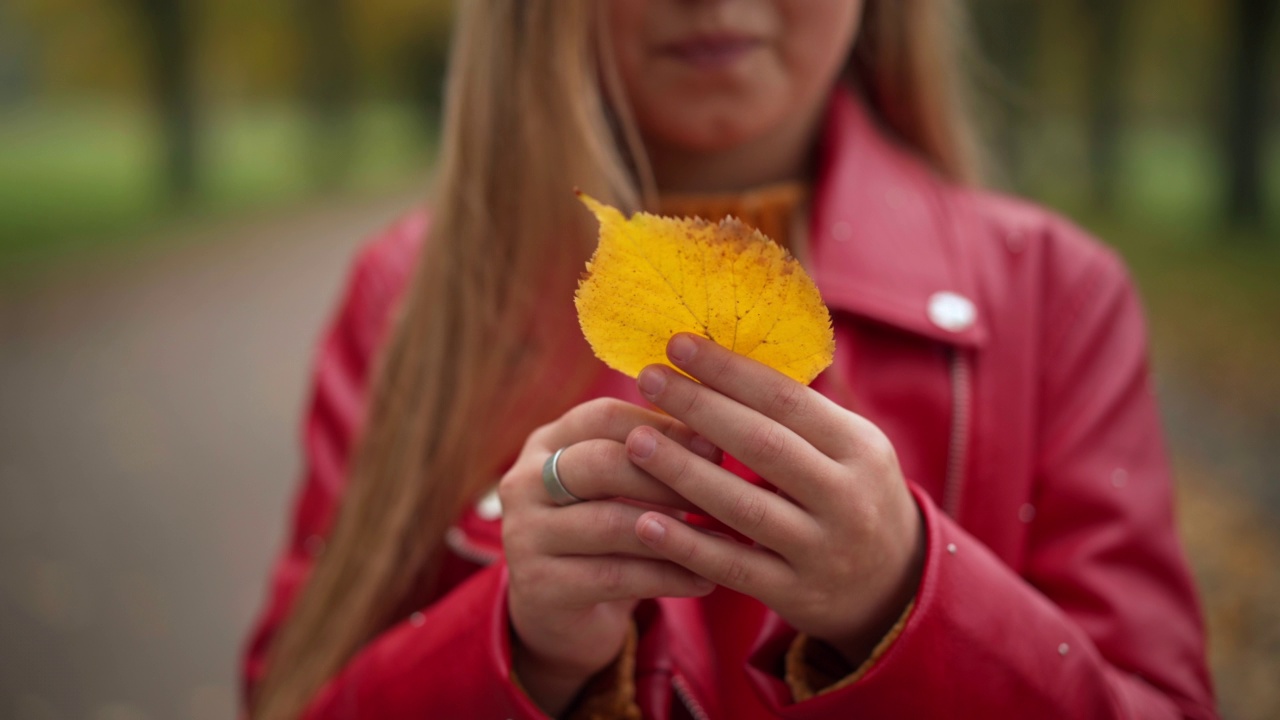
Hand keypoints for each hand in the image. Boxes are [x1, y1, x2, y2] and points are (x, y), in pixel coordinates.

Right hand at [498, 398, 716, 714]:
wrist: (557, 614)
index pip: (605, 416)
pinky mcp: (538, 587)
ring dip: (676, 532)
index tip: (715, 445)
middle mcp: (524, 481)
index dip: (663, 427)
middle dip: (668, 477)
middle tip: (722, 493)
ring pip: (610, 523)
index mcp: (546, 442)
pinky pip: (616, 576)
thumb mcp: (620, 489)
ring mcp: (525, 535)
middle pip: (601, 463)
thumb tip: (717, 441)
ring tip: (724, 539)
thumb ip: (654, 461)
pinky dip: (667, 578)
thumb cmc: (603, 536)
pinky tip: (705, 581)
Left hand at [625, 334, 924, 664]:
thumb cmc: (851, 493)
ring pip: (743, 508)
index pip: (788, 400)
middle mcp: (847, 498)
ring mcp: (821, 550)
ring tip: (635, 441)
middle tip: (647, 377)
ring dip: (683, 472)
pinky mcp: (794, 593)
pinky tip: (645, 522)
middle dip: (700, 407)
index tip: (678, 344)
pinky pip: (732, 567)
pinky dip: (687, 545)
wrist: (893, 584)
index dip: (730, 370)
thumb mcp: (848, 447)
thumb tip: (719, 353)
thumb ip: (795, 412)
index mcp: (859, 448)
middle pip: (764, 446)